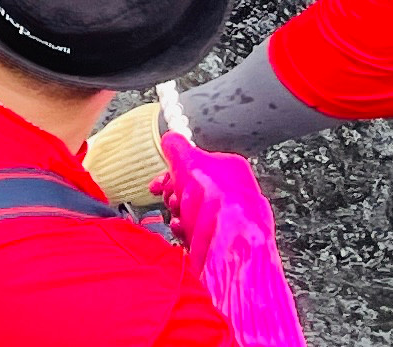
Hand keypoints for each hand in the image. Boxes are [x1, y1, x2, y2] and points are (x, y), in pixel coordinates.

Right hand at [158, 133, 301, 346]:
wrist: (232, 254)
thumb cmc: (221, 209)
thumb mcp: (193, 165)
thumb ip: (179, 149)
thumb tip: (171, 139)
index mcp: (231, 170)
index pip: (196, 164)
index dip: (173, 172)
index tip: (159, 182)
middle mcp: (232, 195)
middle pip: (190, 189)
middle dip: (174, 195)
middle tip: (170, 200)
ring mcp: (228, 221)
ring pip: (191, 214)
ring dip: (177, 217)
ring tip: (178, 220)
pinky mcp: (220, 244)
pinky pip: (195, 235)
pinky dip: (184, 234)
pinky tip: (183, 235)